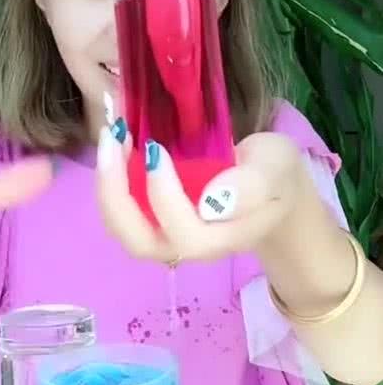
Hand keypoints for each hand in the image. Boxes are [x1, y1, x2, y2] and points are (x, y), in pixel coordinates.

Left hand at [96, 120, 305, 262]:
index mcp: (223, 238)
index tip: (156, 148)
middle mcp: (188, 246)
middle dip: (117, 194)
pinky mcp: (152, 222)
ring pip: (123, 229)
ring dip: (108, 186)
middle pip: (140, 242)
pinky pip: (121, 212)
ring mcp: (166, 237)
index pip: (186, 233)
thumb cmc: (275, 176)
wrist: (271, 188)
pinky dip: (110, 181)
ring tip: (111, 138)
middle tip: (114, 140)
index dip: (164, 197)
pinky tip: (115, 145)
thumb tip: (214, 202)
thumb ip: (254, 185)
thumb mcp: (276, 167)